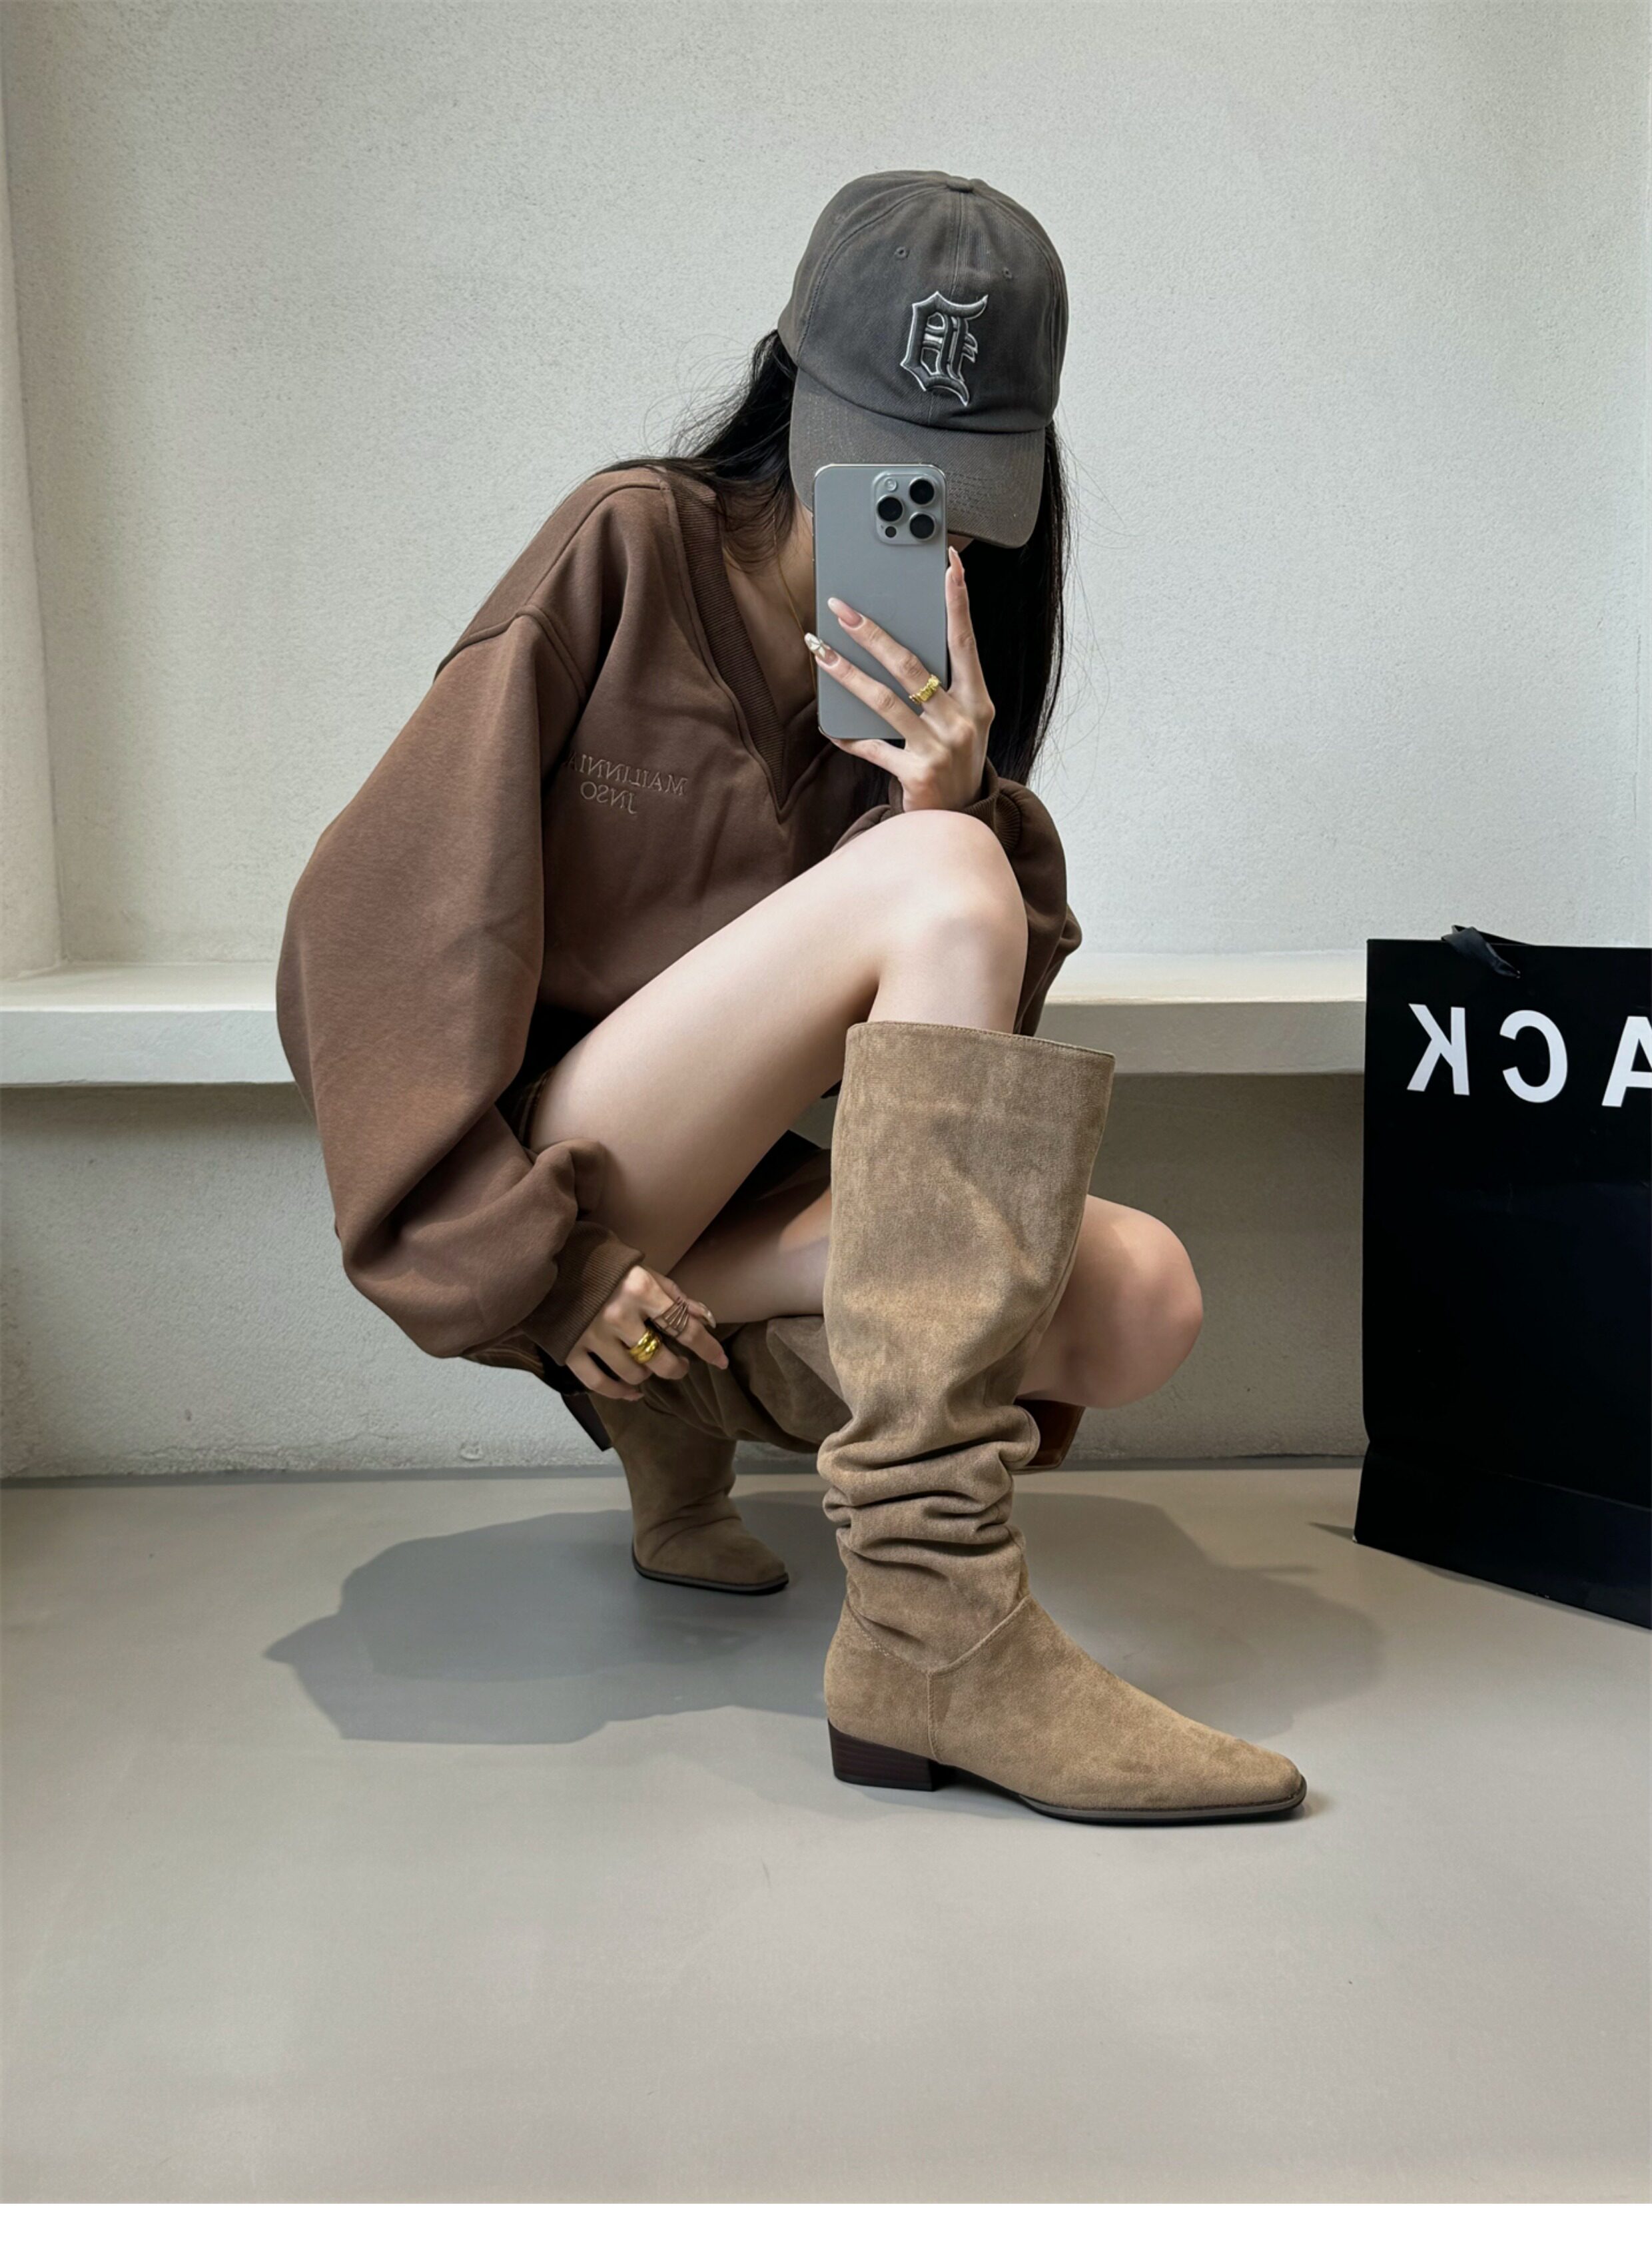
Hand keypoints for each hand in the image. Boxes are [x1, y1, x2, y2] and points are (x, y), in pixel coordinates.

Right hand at [567, 1264, 727, 1401]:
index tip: (720, 1361)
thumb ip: (675, 1296)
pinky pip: (599, 1383)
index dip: (707, 1348)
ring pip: (632, 1374)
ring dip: (647, 1375)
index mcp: (641, 1291)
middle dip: (676, 1368)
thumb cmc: (608, 1266)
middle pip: (660, 1359)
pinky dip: (619, 1393)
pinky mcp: (571, 1349)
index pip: (684, 1329)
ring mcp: (593, 1335)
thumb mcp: (645, 1272)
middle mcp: (619, 1315)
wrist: (555, 1261)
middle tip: (679, 1366)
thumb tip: (706, 1319)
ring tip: (648, 1366)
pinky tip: (632, 1392)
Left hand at [807, 546, 992, 813]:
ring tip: (821, 651)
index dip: (957, 602)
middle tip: (844, 609)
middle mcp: (963, 720)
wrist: (956, 822)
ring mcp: (941, 747)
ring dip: (848, 673)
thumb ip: (939, 690)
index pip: (965, 641)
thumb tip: (895, 649)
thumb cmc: (951, 762)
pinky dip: (849, 735)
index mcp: (977, 701)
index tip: (949, 565)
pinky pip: (873, 747)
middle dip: (874, 633)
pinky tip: (830, 724)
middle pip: (912, 666)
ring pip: (885, 700)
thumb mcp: (958, 723)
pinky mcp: (918, 774)